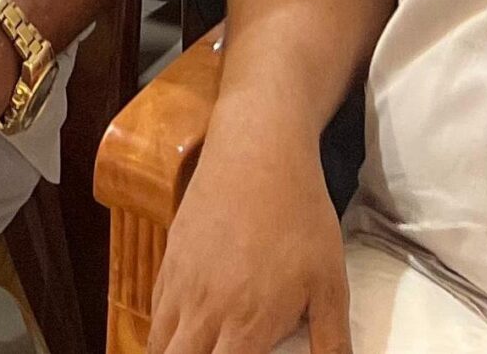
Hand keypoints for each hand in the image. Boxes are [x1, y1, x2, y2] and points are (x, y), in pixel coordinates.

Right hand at [148, 112, 351, 351]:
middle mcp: (203, 311)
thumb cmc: (300, 218)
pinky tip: (179, 335)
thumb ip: (331, 341)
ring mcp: (180, 283)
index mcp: (245, 325)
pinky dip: (162, 333)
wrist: (255, 153)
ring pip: (158, 342)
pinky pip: (155, 310)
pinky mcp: (170, 258)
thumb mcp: (331, 284)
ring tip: (192, 352)